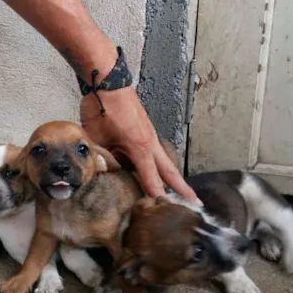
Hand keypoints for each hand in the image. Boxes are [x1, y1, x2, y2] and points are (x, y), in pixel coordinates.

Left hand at [80, 86, 196, 200]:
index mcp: (140, 149)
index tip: (166, 211)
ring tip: (179, 191)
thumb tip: (104, 173)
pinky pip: (154, 152)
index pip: (152, 180)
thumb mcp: (98, 139)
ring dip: (172, 176)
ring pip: (163, 161)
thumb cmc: (103, 109)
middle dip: (181, 188)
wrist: (107, 82)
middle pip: (169, 171)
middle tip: (194, 203)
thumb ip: (102, 158)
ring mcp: (148, 135)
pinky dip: (158, 163)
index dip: (158, 196)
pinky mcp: (143, 129)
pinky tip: (155, 169)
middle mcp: (149, 144)